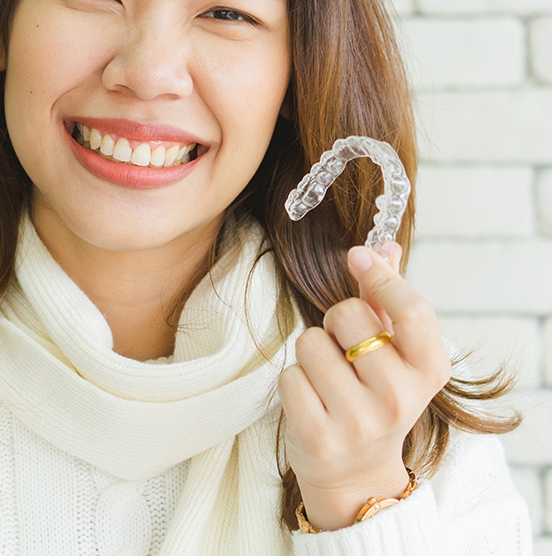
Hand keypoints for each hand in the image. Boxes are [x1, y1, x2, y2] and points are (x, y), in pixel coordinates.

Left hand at [277, 243, 450, 529]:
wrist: (357, 473)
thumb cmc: (375, 396)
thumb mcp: (396, 354)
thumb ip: (388, 298)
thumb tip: (384, 244)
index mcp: (428, 371)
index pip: (412, 310)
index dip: (381, 276)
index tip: (357, 255)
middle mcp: (399, 398)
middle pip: (348, 315)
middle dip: (335, 321)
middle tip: (344, 349)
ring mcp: (358, 421)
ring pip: (310, 342)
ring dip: (311, 352)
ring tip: (327, 379)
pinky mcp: (318, 436)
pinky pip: (289, 375)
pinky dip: (294, 380)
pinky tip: (312, 400)